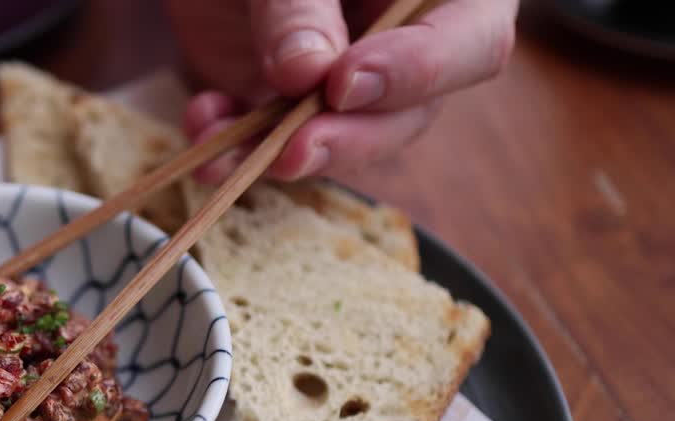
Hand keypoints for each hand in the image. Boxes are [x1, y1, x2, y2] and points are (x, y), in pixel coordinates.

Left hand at [166, 0, 516, 183]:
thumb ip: (298, 4)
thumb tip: (308, 72)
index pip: (471, 42)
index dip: (416, 73)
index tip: (344, 86)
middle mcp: (411, 41)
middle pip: (411, 113)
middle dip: (345, 140)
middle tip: (292, 151)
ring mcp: (357, 79)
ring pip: (344, 142)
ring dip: (277, 153)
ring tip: (221, 149)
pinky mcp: (300, 105)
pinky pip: (281, 143)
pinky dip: (235, 144)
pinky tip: (202, 124)